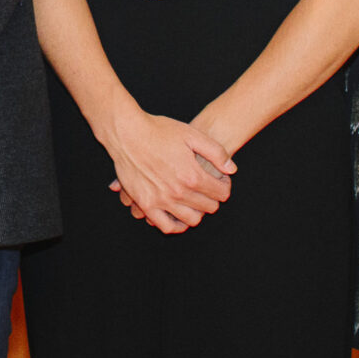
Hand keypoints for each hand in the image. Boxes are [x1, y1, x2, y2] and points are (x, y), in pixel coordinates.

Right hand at [99, 105, 233, 233]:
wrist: (127, 133)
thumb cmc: (159, 131)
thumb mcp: (192, 134)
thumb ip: (216, 152)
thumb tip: (231, 169)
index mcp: (192, 175)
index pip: (221, 193)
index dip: (224, 185)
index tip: (220, 179)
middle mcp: (178, 192)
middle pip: (209, 207)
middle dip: (213, 198)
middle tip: (208, 187)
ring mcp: (161, 201)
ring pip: (191, 220)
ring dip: (198, 211)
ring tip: (194, 200)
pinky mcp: (146, 205)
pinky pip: (166, 226)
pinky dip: (176, 225)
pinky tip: (179, 215)